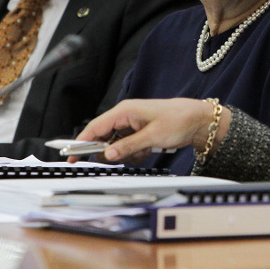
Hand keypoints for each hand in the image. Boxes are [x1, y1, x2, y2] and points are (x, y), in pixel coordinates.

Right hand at [70, 98, 230, 163]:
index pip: (95, 127)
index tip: (72, 156)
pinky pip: (127, 147)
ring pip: (116, 146)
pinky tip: (149, 150)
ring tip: (144, 150)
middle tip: (126, 156)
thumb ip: (128, 146)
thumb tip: (107, 155)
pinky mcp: (138, 132)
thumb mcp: (152, 136)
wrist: (197, 119)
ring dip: (127, 153)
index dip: (81, 142)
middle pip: (104, 138)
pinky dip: (135, 153)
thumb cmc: (177, 120)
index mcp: (124, 112)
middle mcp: (124, 117)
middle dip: (111, 152)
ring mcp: (131, 124)